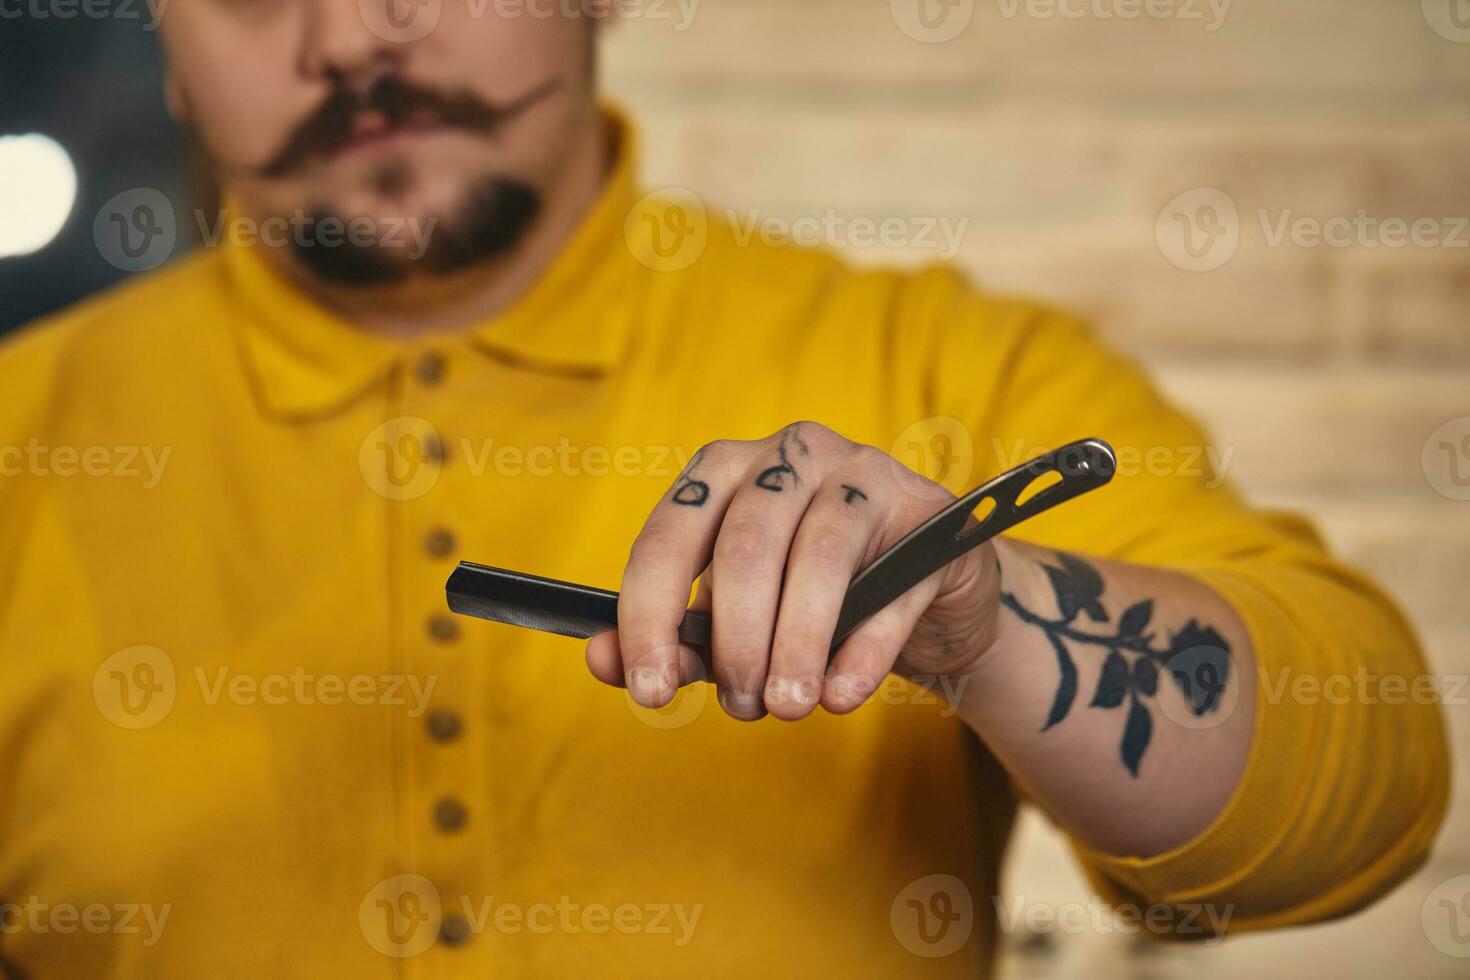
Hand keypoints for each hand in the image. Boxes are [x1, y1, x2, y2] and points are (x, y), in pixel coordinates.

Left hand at [584, 422, 1001, 720]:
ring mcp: (865, 474)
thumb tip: (606, 664)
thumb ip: (674, 639)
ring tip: (787, 707)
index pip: (668, 538)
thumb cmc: (812, 599)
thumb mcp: (736, 619)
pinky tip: (841, 696)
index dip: (650, 617)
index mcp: (724, 470)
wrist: (923, 594)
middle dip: (735, 641)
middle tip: (741, 706)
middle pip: (745, 547)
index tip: (649, 690)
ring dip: (795, 647)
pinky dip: (861, 652)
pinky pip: (892, 587)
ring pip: (817, 559)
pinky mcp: (929, 515)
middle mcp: (791, 455)